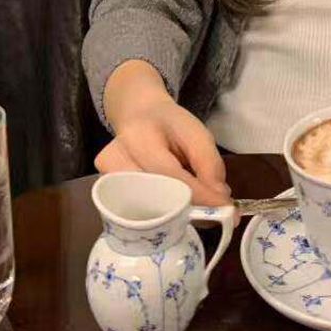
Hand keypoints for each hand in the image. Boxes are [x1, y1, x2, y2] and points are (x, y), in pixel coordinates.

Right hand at [97, 60, 230, 206]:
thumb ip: (209, 164)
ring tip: (194, 208)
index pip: (169, 174)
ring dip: (174, 214)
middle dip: (187, 209)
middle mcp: (114, 160)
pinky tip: (173, 209)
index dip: (198, 194)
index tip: (224, 209)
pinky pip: (136, 213)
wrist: (137, 114)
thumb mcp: (195, 133)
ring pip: (144, 210)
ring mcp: (106, 179)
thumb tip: (220, 199)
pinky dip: (160, 215)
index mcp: (138, 137)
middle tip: (213, 214)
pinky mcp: (106, 193)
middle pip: (155, 197)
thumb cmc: (168, 124)